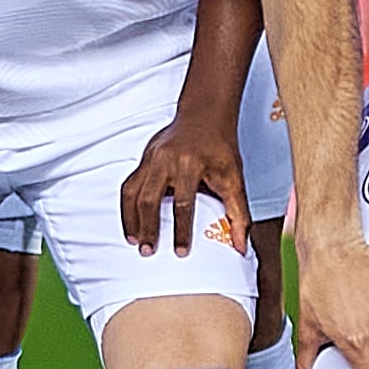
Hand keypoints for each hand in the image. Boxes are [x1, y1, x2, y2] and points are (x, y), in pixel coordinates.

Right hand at [117, 110, 248, 258]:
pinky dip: (127, 206)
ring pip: (133, 191)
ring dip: (131, 218)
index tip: (181, 252)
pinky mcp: (144, 158)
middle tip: (147, 251)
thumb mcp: (234, 179)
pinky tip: (131, 222)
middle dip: (148, 227)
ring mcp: (151, 157)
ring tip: (133, 241)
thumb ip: (238, 213)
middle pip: (150, 198)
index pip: (183, 202)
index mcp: (191, 164)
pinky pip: (129, 184)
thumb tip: (241, 247)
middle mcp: (166, 160)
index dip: (181, 229)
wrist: (204, 116)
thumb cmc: (221, 149)